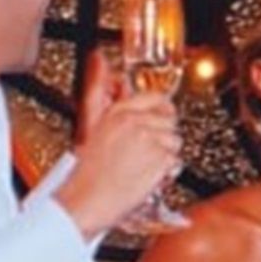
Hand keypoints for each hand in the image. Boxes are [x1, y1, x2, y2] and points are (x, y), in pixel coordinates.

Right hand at [54, 50, 181, 236]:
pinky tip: (147, 177)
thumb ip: (99, 93)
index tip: (160, 118)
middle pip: (169, 119)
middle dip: (163, 135)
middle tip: (147, 152)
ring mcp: (150, 139)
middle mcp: (135, 122)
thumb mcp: (91, 126)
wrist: (84, 202)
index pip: (155, 97)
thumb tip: (99, 59)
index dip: (160, 111)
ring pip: (175, 140)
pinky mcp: (160, 159)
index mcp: (118, 112)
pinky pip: (175, 160)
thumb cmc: (85, 173)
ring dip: (165, 155)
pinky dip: (166, 171)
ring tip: (143, 166)